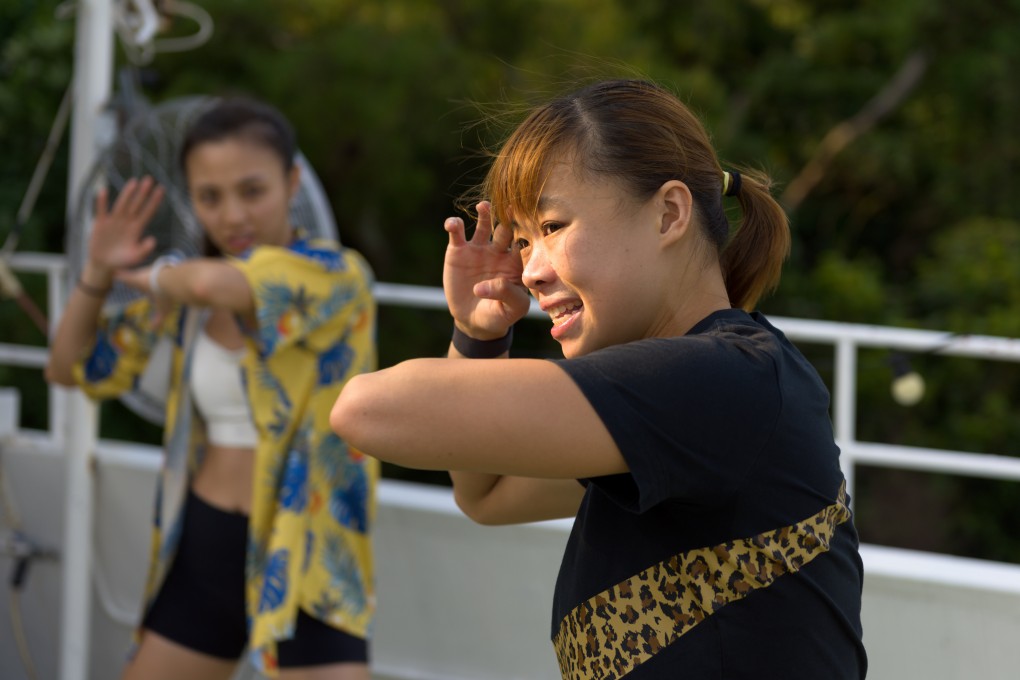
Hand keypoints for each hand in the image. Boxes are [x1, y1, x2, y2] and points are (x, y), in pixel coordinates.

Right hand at [85, 176, 163, 280]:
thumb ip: (144, 249)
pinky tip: (103, 191)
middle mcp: (127, 222)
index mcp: (137, 229)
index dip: (154, 201)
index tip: (162, 189)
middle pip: (136, 204)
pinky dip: (101, 202)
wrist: (104, 264)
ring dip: (127, 193)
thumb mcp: (135, 257)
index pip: (148, 212)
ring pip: (122, 204)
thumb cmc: (122, 261)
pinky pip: (101, 211)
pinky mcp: (100, 224)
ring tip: (134, 181)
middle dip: (143, 192)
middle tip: (149, 179)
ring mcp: (114, 222)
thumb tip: (153, 240)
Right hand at [443, 201, 529, 338]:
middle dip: (508, 217)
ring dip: (484, 214)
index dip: (527, 231)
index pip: (524, 242)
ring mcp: (479, 249)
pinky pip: (456, 235)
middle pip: (505, 229)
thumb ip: (506, 294)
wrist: (475, 321)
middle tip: (510, 206)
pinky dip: (453, 226)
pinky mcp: (458, 251)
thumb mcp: (511, 310)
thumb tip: (483, 286)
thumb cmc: (500, 314)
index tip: (531, 220)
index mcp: (517, 261)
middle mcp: (499, 250)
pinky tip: (452, 224)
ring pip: (483, 225)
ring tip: (484, 206)